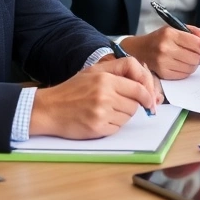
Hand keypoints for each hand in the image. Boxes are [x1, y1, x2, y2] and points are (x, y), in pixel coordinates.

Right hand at [29, 56, 159, 138]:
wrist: (48, 109)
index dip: (148, 94)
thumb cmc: (72, 90)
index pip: (139, 86)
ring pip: (128, 116)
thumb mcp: (94, 71)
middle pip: (135, 102)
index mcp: (105, 78)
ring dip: (121, 115)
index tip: (150, 100)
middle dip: (131, 104)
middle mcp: (105, 94)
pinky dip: (112, 125)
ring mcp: (102, 112)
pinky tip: (99, 119)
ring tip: (103, 109)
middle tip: (116, 103)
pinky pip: (118, 128)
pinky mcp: (98, 128)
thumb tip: (145, 84)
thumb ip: (119, 71)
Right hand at [120, 26, 199, 79]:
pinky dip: (186, 71)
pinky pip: (183, 75)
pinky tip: (182, 65)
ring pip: (191, 67)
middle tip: (196, 54)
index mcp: (170, 34)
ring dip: (194, 64)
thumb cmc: (159, 39)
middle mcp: (165, 48)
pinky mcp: (162, 73)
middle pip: (196, 57)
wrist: (138, 49)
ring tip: (188, 59)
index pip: (196, 42)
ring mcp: (163, 62)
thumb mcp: (174, 29)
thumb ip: (194, 33)